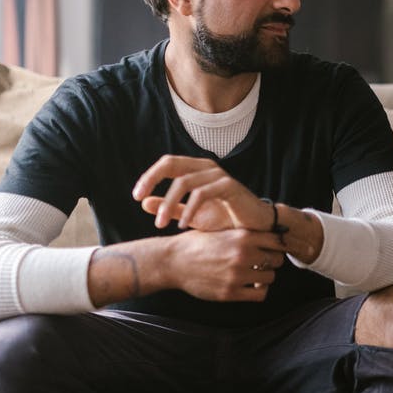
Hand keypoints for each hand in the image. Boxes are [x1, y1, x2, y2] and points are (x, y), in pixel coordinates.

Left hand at [132, 155, 270, 231]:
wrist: (257, 228)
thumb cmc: (226, 219)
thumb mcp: (192, 215)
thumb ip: (170, 207)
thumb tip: (143, 201)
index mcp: (196, 170)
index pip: (167, 164)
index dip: (149, 176)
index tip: (135, 195)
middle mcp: (206, 167)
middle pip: (171, 163)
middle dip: (152, 179)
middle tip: (138, 198)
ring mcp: (218, 175)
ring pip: (184, 181)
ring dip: (169, 203)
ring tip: (161, 223)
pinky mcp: (230, 186)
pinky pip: (202, 193)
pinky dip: (189, 209)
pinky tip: (181, 225)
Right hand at [164, 228, 286, 301]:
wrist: (172, 261)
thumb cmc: (196, 243)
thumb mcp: (221, 230)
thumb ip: (244, 234)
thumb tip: (269, 235)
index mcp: (242, 236)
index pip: (278, 240)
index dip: (279, 244)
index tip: (276, 247)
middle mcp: (243, 255)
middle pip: (277, 259)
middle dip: (272, 260)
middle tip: (263, 261)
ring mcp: (237, 275)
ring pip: (270, 277)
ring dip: (264, 276)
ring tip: (254, 273)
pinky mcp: (230, 292)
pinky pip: (259, 294)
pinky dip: (258, 291)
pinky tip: (250, 286)